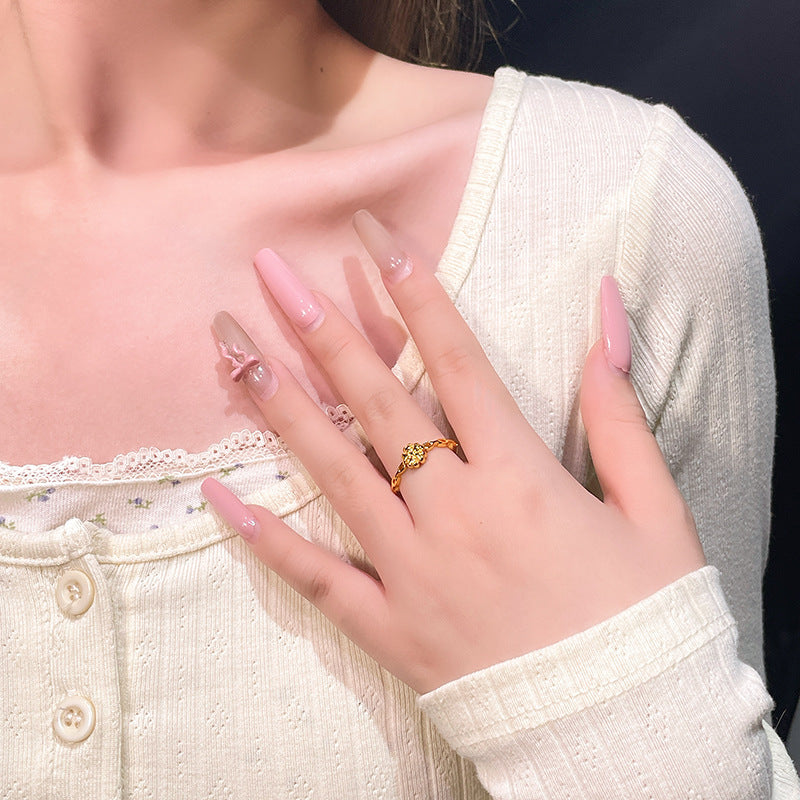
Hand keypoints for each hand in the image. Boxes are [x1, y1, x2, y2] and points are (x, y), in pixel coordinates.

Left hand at [202, 210, 705, 694]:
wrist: (628, 731)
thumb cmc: (647, 617)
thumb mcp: (655, 509)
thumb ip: (618, 409)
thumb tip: (605, 315)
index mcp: (522, 478)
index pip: (456, 362)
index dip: (415, 293)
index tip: (374, 237)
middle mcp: (456, 514)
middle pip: (377, 403)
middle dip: (322, 328)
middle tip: (271, 271)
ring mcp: (414, 573)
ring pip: (334, 473)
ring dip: (280, 404)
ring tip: (231, 348)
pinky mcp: (390, 628)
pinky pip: (316, 579)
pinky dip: (264, 541)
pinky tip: (216, 496)